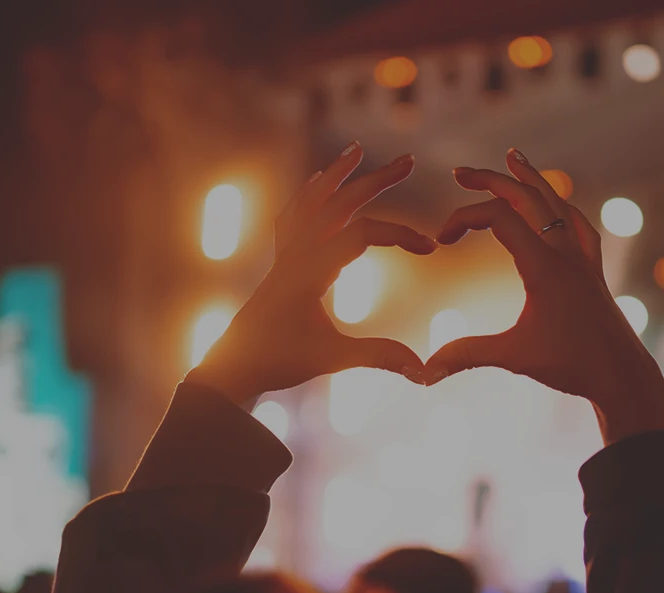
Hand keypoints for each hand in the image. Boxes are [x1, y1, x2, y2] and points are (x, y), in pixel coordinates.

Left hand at [188, 142, 435, 405]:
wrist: (231, 368)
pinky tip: (315, 184)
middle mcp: (296, 254)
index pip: (362, 234)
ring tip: (356, 150)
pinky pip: (293, 218)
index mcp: (310, 270)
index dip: (400, 235)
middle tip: (409, 159)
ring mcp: (285, 257)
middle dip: (376, 180)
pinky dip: (307, 196)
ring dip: (337, 175)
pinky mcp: (279, 266)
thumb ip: (379, 356)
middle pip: (339, 203)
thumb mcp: (332, 359)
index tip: (431, 248)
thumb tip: (424, 371)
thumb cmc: (279, 362)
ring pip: (312, 202)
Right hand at [426, 149, 663, 443]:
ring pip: (556, 203)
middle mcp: (565, 254)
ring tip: (513, 158)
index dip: (463, 217)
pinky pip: (578, 226)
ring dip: (530, 179)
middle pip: (527, 197)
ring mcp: (583, 260)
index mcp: (543, 266)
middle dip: (490, 180)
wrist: (622, 376)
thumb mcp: (513, 357)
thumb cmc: (571, 366)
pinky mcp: (593, 272)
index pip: (498, 217)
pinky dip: (562, 208)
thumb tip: (423, 371)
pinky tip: (558, 205)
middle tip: (460, 172)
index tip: (441, 241)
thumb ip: (467, 355)